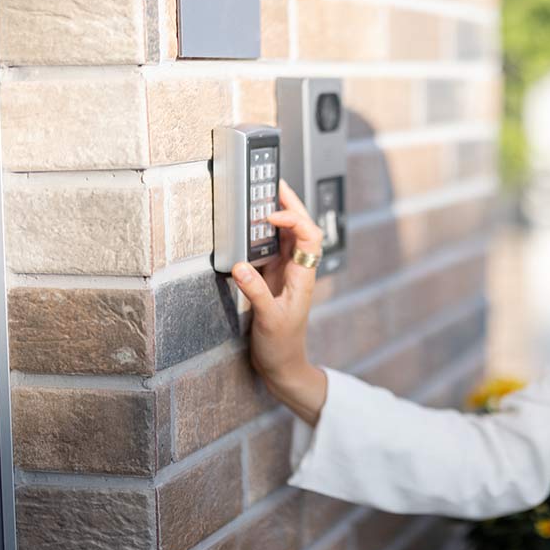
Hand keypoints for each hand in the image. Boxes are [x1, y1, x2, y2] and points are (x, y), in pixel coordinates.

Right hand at [231, 178, 326, 424]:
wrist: (283, 366)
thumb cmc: (282, 346)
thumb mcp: (268, 320)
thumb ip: (255, 292)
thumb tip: (240, 265)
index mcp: (304, 276)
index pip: (309, 237)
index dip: (294, 220)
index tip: (271, 215)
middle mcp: (298, 271)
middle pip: (302, 229)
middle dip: (291, 205)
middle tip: (275, 183)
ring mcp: (286, 274)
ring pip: (288, 236)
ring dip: (279, 215)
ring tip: (264, 194)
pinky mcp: (273, 279)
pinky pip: (272, 249)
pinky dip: (263, 234)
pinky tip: (251, 225)